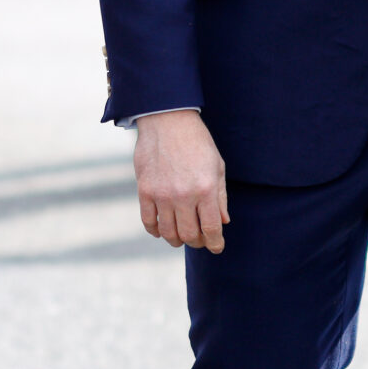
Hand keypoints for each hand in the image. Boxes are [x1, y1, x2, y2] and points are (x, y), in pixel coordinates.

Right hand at [134, 109, 228, 253]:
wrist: (168, 121)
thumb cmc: (197, 142)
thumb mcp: (217, 166)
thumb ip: (220, 197)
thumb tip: (223, 222)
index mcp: (205, 189)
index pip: (211, 228)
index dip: (215, 243)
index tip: (217, 247)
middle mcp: (183, 195)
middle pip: (189, 235)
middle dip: (197, 242)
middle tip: (200, 240)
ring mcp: (162, 194)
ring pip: (168, 232)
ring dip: (176, 240)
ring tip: (181, 237)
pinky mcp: (144, 191)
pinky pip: (148, 221)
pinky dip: (156, 231)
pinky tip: (162, 230)